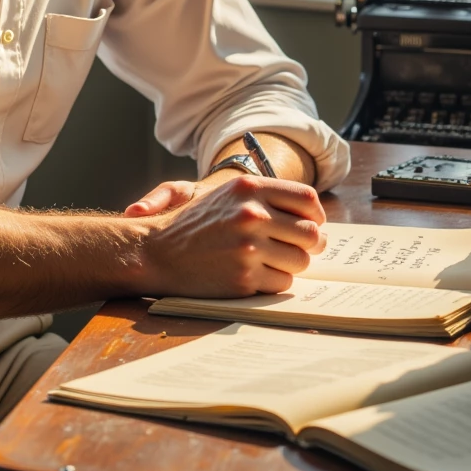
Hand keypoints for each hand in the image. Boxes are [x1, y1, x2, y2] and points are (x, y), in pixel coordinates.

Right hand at [133, 173, 326, 298]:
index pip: (307, 200)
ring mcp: (248, 247)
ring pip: (300, 262)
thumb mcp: (226, 195)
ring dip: (290, 266)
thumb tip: (314, 220)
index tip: (309, 226)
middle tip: (295, 250)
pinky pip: (282, 284)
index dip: (315, 217)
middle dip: (308, 246)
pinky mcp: (243, 277)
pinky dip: (273, 283)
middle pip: (310, 234)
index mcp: (248, 187)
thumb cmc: (194, 223)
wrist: (155, 251)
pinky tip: (253, 276)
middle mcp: (251, 213)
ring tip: (268, 262)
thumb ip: (267, 199)